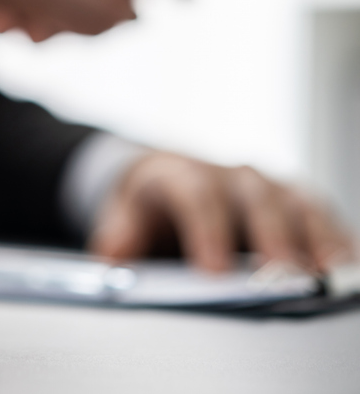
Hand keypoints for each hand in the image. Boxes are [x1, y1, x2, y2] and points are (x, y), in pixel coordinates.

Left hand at [89, 151, 354, 272]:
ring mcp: (267, 186)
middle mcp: (230, 175)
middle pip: (255, 199)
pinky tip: (345, 265)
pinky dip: (335, 238)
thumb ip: (118, 237)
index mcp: (182, 174)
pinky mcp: (296, 202)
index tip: (214, 272)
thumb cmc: (151, 205)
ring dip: (314, 238)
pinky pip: (321, 216)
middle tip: (282, 277)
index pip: (196, 195)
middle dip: (270, 237)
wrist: (168, 179)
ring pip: (296, 204)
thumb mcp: (123, 216)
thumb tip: (114, 257)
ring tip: (327, 273)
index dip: (206, 231)